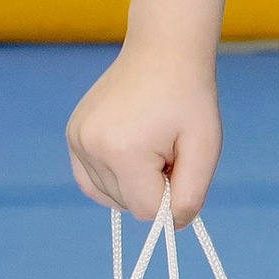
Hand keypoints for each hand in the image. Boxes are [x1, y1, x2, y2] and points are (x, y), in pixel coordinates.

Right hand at [68, 45, 222, 227]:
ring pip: (109, 196)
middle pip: (127, 204)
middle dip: (152, 184)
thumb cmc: (190, 97)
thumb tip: (171, 228)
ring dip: (134, 180)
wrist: (164, 50)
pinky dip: (113, 177)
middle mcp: (90, 146)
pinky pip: (91, 180)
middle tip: (167, 144)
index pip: (148, 210)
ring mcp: (76, 139)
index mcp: (121, 150)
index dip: (171, 191)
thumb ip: (191, 195)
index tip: (179, 158)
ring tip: (150, 141)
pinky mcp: (72, 135)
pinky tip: (131, 152)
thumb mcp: (205, 147)